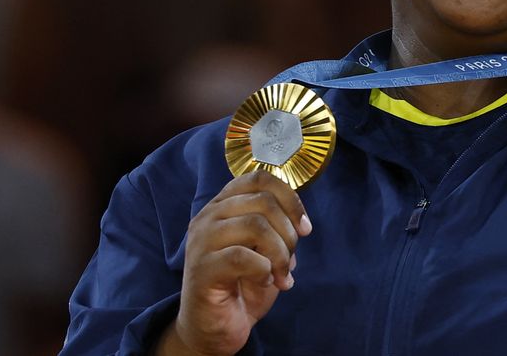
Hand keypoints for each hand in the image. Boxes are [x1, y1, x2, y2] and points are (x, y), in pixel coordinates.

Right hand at [168, 171, 312, 355]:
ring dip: (280, 254)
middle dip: (288, 232)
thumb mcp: (265, 251)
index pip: (259, 179)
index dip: (290, 198)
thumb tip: (300, 223)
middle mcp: (208, 217)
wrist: (214, 328)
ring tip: (281, 276)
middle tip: (291, 259)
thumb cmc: (241, 286)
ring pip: (255, 225)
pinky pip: (243, 257)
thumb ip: (278, 229)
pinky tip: (264, 282)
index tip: (304, 227)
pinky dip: (264, 270)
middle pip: (263, 201)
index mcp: (223, 205)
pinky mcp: (201, 268)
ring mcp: (202, 241)